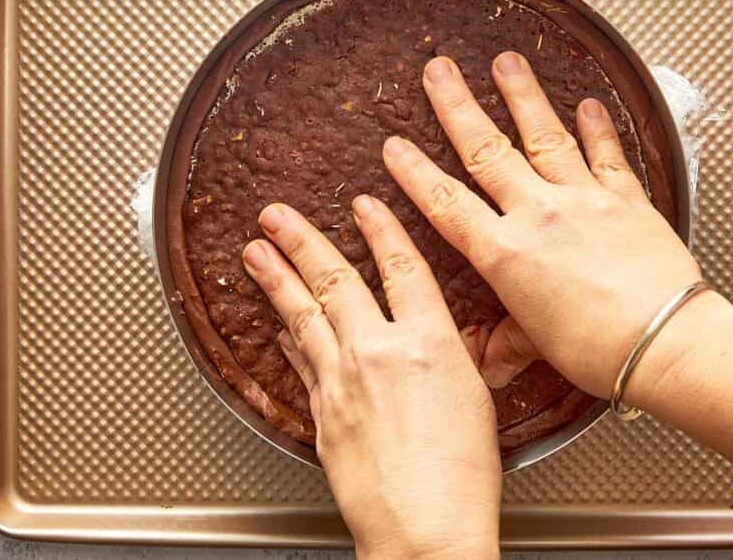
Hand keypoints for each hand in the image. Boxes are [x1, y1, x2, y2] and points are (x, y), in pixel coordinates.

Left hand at [242, 197, 500, 559]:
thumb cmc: (463, 478)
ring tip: (255, 252)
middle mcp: (379, 352)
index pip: (400, 267)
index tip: (363, 206)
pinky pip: (302, 364)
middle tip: (276, 215)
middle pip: (334, 281)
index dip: (380, 229)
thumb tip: (446, 340)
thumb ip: (455, 358)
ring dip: (275, 279)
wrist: (425, 531)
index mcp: (429, 342)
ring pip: (302, 316)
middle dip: (301, 240)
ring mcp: (343, 383)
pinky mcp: (322, 416)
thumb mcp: (477, 399)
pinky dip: (288, 339)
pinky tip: (278, 325)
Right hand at [382, 51, 730, 400]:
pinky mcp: (625, 200)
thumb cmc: (600, 351)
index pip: (448, 203)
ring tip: (505, 61)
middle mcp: (538, 215)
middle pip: (487, 151)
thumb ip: (510, 343)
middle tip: (438, 70)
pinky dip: (598, 128)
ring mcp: (583, 200)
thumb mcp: (540, 346)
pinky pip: (607, 155)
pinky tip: (588, 103)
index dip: (416, 173)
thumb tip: (487, 365)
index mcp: (506, 253)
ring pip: (544, 137)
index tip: (395, 146)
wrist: (664, 341)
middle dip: (457, 107)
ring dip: (522, 96)